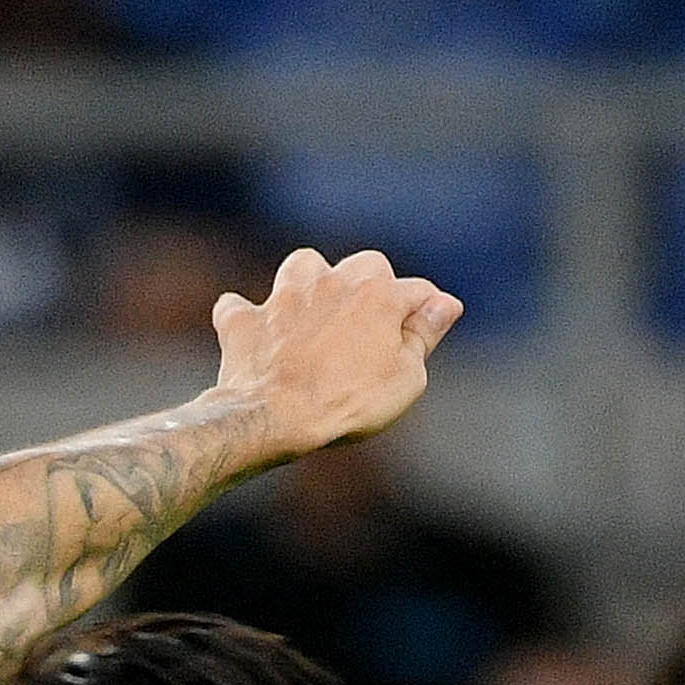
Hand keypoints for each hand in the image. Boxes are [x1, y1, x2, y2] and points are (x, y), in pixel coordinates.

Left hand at [208, 247, 459, 466]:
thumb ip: (425, 336)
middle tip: (374, 327)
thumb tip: (447, 304)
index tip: (430, 327)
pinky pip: (237, 307)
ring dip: (311, 284)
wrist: (277, 417)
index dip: (428, 310)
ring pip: (303, 267)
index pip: (417, 292)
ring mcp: (285, 297)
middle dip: (374, 289)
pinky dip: (245, 317)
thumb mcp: (406, 378)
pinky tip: (252, 330)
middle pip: (365, 267)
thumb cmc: (350, 401)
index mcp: (379, 295)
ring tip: (315, 312)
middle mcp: (333, 283)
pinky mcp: (245, 321)